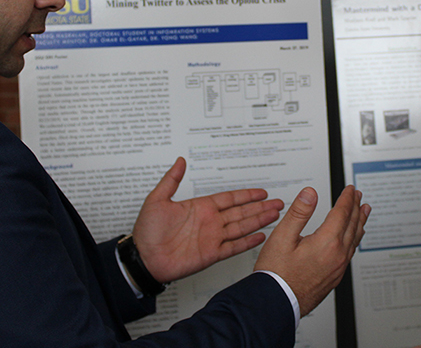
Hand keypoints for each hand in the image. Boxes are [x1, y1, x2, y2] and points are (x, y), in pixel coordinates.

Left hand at [132, 157, 283, 283]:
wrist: (143, 258)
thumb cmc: (146, 232)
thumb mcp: (156, 199)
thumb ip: (171, 180)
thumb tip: (180, 161)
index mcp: (200, 208)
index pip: (229, 199)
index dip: (246, 195)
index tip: (261, 192)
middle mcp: (209, 222)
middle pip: (241, 212)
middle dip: (260, 207)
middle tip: (277, 202)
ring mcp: (212, 238)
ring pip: (241, 227)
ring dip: (259, 221)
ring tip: (275, 215)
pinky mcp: (211, 254)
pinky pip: (234, 247)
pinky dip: (248, 242)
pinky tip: (261, 236)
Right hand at [254, 185, 369, 315]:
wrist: (277, 304)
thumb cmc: (277, 274)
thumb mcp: (282, 237)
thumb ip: (299, 213)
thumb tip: (310, 193)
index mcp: (327, 243)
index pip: (342, 213)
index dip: (347, 198)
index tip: (350, 189)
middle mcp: (337, 256)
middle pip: (352, 225)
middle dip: (356, 207)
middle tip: (358, 195)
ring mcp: (338, 268)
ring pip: (354, 239)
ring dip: (360, 222)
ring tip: (364, 212)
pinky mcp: (335, 277)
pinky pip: (351, 252)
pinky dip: (355, 239)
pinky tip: (353, 238)